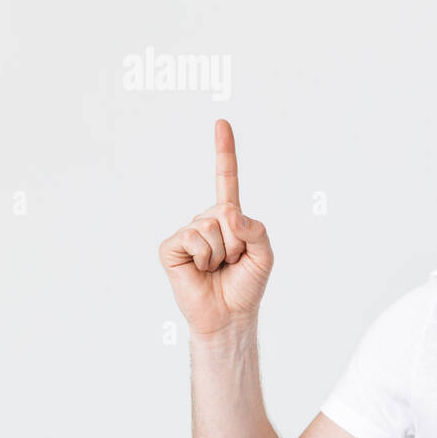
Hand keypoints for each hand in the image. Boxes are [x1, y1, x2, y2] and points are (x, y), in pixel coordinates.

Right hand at [158, 120, 273, 336]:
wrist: (229, 315)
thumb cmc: (247, 284)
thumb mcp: (265, 254)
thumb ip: (256, 229)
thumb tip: (228, 213)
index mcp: (230, 217)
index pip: (226, 179)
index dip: (224, 152)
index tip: (221, 123)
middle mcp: (207, 220)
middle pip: (225, 210)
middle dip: (238, 240)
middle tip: (233, 261)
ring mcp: (187, 232)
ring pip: (210, 226)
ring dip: (222, 252)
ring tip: (218, 268)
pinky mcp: (171, 247)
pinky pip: (193, 238)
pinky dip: (204, 256)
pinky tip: (201, 269)